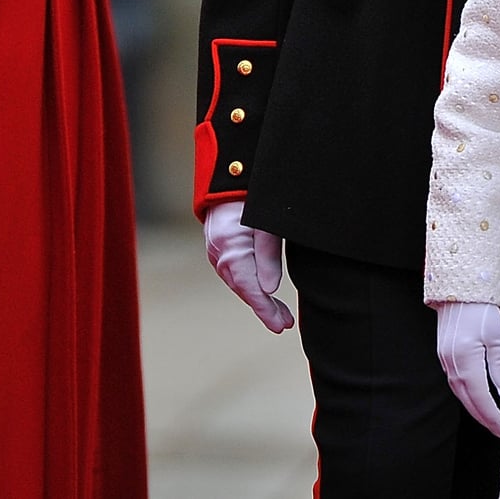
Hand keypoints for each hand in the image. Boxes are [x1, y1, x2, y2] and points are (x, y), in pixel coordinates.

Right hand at [202, 200, 292, 331]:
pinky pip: (233, 271)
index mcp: (230, 247)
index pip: (249, 287)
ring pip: (238, 281)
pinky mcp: (219, 244)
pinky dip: (248, 284)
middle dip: (264, 308)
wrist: (231, 172)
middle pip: (243, 288)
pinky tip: (262, 290)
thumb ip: (269, 256)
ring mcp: (215, 248)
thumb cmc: (253, 194)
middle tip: (284, 324)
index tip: (280, 325)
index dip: (265, 309)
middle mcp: (218, 251)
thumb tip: (270, 290)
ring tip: (278, 313)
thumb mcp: (267, 224)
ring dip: (257, 297)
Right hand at [433, 301, 499, 436]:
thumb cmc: (481, 310)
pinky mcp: (444, 354)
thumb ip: (499, 366)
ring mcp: (445, 358)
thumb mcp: (498, 336)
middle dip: (481, 416)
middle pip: (465, 398)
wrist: (459, 291)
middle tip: (496, 429)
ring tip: (488, 418)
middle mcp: (451, 362)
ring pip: (458, 391)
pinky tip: (475, 397)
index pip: (479, 396)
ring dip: (472, 407)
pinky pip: (454, 381)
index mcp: (465, 359)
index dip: (490, 415)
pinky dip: (466, 394)